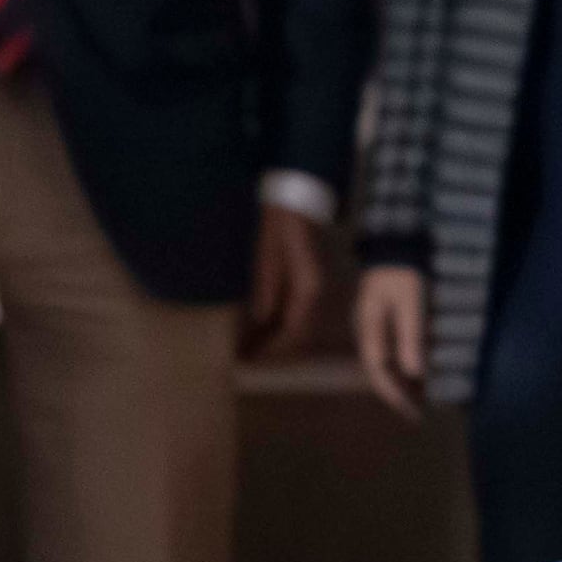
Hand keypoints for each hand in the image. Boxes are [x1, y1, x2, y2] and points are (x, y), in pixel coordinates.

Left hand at [244, 208, 331, 357]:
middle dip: (274, 351)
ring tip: (251, 348)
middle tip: (246, 359)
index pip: (292, 333)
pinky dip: (280, 326)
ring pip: (299, 328)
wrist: (296, 201)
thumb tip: (261, 323)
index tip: (249, 359)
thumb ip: (266, 291)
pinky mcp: (307, 284)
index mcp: (308, 289)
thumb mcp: (267, 258)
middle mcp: (316, 294)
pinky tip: (262, 328)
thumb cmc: (279, 226)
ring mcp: (314, 289)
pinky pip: (296, 314)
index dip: (271, 350)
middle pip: (299, 336)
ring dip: (277, 341)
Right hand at [353, 262, 428, 414]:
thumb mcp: (410, 303)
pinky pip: (390, 351)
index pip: (379, 372)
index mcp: (370, 329)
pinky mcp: (384, 320)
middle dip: (397, 394)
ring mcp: (374, 326)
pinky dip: (403, 366)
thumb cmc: (404, 272)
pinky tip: (416, 374)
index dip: (395, 395)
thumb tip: (414, 373)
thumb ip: (411, 336)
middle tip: (417, 414)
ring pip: (385, 364)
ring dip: (400, 382)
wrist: (397, 244)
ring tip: (419, 400)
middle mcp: (367, 332)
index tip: (412, 412)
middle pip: (379, 372)